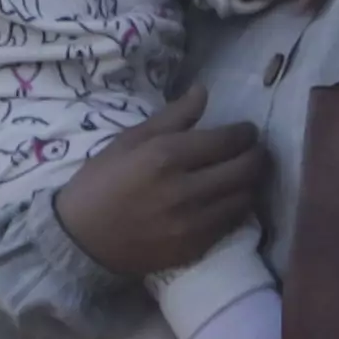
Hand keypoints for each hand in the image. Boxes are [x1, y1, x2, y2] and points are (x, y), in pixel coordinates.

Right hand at [56, 96, 264, 280]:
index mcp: (166, 156)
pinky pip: (232, 223)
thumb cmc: (101, 182)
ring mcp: (193, 222)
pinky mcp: (195, 247)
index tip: (247, 130)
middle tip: (253, 150)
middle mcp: (185, 189)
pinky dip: (236, 207)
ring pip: (245, 196)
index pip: (228, 140)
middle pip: (246, 168)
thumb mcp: (129, 140)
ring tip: (242, 174)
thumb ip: (172, 117)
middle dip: (257, 154)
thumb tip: (204, 92)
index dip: (245, 132)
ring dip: (250, 182)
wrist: (81, 239)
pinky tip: (227, 199)